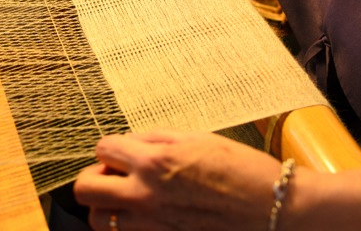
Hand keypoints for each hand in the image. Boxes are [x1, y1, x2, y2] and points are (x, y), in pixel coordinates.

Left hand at [74, 130, 282, 230]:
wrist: (274, 209)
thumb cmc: (243, 170)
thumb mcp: (198, 139)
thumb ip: (157, 140)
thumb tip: (130, 142)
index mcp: (154, 162)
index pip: (102, 149)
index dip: (110, 149)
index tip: (120, 153)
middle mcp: (146, 195)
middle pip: (86, 190)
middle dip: (94, 178)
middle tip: (112, 176)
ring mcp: (152, 225)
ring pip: (99, 220)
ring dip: (106, 206)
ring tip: (126, 198)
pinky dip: (126, 226)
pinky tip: (145, 215)